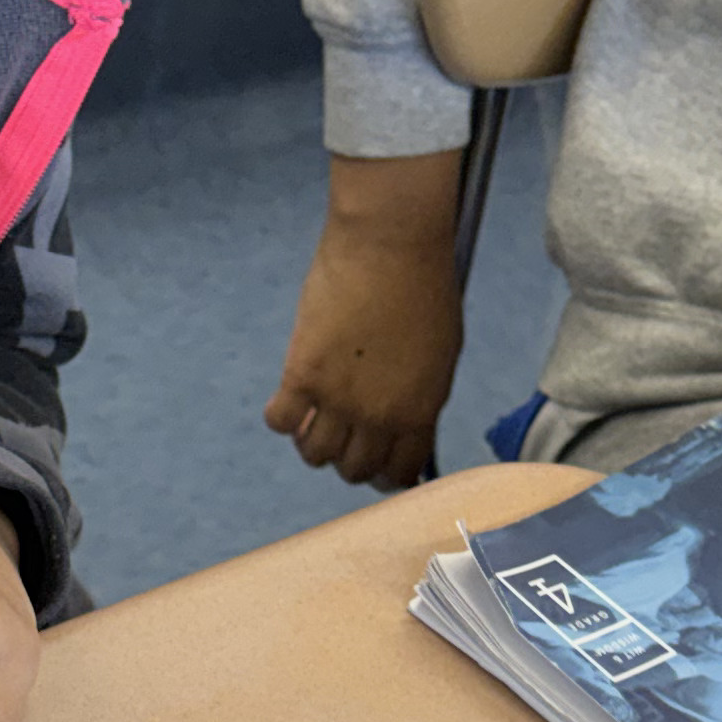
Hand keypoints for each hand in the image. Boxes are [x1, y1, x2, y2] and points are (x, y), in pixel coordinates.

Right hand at [265, 147, 467, 491]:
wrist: (390, 245)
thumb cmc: (424, 286)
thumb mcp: (441, 354)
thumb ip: (421, 396)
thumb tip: (406, 420)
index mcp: (419, 412)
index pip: (400, 471)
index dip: (388, 476)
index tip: (380, 467)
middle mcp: (378, 416)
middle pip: (354, 469)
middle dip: (350, 460)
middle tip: (345, 438)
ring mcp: (337, 399)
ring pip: (315, 454)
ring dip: (314, 443)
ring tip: (316, 419)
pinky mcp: (301, 374)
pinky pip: (281, 421)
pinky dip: (283, 418)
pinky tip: (290, 400)